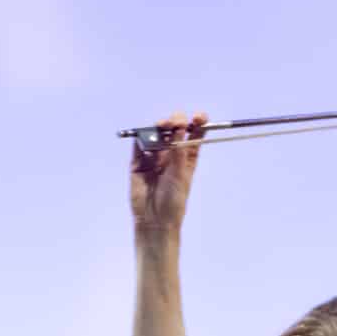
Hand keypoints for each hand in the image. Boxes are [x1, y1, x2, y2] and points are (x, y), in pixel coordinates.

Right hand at [129, 110, 207, 242]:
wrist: (154, 219)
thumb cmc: (174, 201)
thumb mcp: (181, 175)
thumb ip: (178, 151)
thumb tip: (180, 127)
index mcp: (188, 157)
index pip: (194, 134)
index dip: (197, 122)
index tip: (198, 116)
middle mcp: (171, 154)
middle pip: (173, 130)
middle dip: (175, 121)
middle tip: (175, 122)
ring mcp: (154, 157)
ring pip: (155, 135)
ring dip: (158, 127)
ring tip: (161, 128)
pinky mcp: (138, 163)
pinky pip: (138, 146)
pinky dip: (140, 139)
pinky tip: (145, 139)